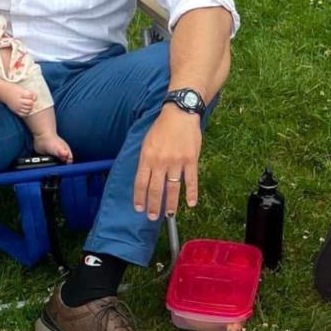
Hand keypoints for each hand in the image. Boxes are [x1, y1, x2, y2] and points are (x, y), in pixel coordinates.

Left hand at [133, 104, 201, 220]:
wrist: (180, 113)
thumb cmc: (162, 127)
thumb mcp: (147, 142)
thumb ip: (145, 160)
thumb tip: (144, 179)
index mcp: (147, 157)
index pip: (141, 182)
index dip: (140, 197)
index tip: (139, 209)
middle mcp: (160, 161)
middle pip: (155, 189)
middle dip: (153, 205)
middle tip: (153, 217)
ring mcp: (176, 161)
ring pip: (173, 188)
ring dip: (171, 204)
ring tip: (169, 215)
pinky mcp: (191, 160)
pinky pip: (191, 180)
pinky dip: (192, 193)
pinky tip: (191, 204)